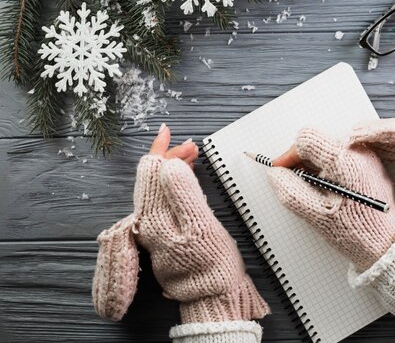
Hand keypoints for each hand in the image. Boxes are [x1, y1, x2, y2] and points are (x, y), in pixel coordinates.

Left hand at [93, 124, 269, 323]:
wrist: (213, 295)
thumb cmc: (212, 263)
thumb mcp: (201, 225)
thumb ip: (184, 194)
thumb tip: (170, 165)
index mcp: (154, 216)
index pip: (149, 172)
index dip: (161, 149)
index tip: (169, 132)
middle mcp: (148, 222)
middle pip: (152, 179)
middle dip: (170, 157)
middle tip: (192, 146)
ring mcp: (154, 229)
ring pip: (158, 189)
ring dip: (173, 169)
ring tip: (191, 156)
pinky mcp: (164, 234)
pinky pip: (164, 200)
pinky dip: (175, 184)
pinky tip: (186, 179)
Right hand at [268, 116, 394, 269]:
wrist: (389, 245)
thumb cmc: (358, 233)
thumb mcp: (317, 216)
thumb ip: (291, 192)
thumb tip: (275, 175)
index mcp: (346, 161)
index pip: (307, 139)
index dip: (288, 155)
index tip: (280, 171)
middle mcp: (358, 152)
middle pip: (317, 141)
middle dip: (300, 161)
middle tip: (295, 184)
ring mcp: (365, 157)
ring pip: (327, 148)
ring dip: (313, 166)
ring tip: (313, 192)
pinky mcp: (368, 164)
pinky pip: (339, 157)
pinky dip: (326, 169)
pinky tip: (327, 191)